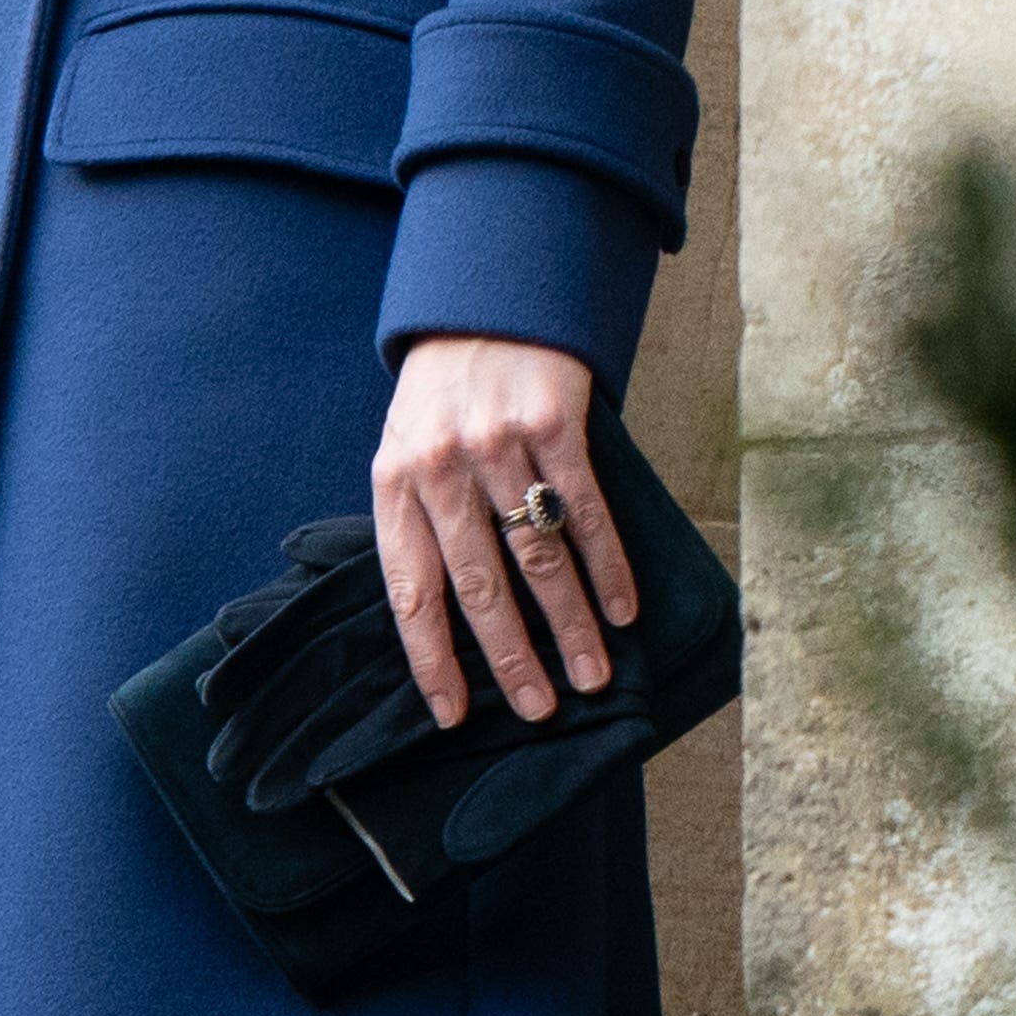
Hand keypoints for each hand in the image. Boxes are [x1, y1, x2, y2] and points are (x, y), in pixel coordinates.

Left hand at [372, 333, 635, 730]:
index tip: (453, 714)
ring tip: (592, 673)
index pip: (409, 589)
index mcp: (393, 481)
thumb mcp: (408, 448)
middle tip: (539, 708)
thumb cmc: (445, 394)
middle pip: (479, 585)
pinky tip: (622, 609)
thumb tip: (452, 617)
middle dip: (511, 658)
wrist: (484, 302)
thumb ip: (423, 519)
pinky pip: (586, 511)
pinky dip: (607, 567)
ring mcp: (497, 443)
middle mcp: (440, 466)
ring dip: (569, 625)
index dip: (431, 657)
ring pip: (538, 556)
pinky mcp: (554, 421)